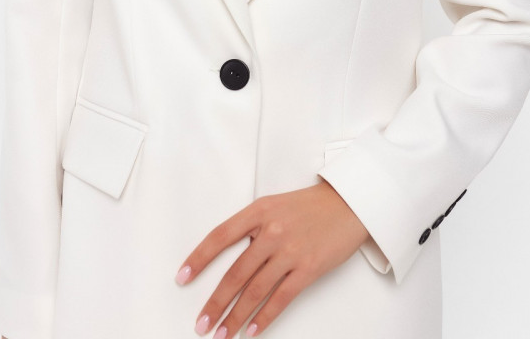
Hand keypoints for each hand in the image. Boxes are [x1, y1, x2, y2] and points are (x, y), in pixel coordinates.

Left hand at [174, 180, 371, 336]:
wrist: (348, 204)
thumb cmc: (309, 206)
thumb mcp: (274, 206)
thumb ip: (253, 228)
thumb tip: (230, 259)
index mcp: (259, 210)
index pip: (220, 236)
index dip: (198, 259)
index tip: (182, 277)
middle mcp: (271, 230)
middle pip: (235, 273)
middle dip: (215, 302)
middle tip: (201, 323)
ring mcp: (290, 250)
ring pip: (255, 290)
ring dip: (236, 316)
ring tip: (221, 333)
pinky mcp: (308, 268)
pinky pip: (281, 298)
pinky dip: (264, 318)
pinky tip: (252, 330)